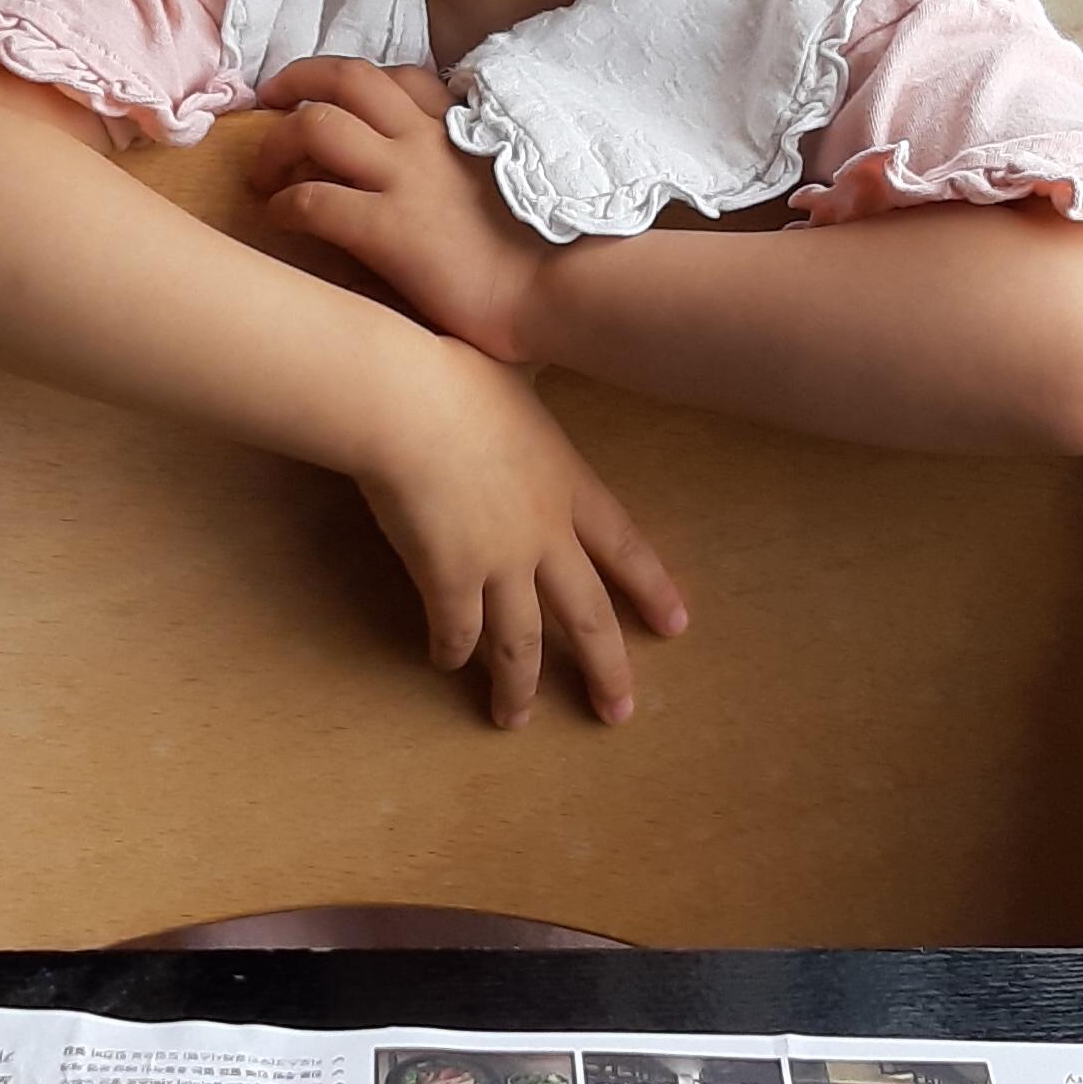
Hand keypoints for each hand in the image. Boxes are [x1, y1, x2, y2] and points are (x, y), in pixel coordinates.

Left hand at [254, 58, 546, 363]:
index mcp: (462, 128)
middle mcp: (427, 141)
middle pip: (345, 79)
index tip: (334, 96)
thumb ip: (477, 165)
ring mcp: (405, 180)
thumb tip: (456, 180)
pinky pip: (313, 200)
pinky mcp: (387, 229)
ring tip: (264, 171)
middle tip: (269, 99)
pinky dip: (284, 204)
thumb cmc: (548, 250)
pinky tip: (280, 219)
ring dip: (276, 143)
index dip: (355, 80)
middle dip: (296, 79)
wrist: (563, 289)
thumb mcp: (514, 182)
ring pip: (315, 126)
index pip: (401, 76)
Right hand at [356, 339, 687, 730]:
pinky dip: (453, 651)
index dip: (652, 588)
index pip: (626, 547)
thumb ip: (527, 393)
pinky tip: (447, 663)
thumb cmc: (454, 375)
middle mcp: (545, 535)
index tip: (677, 624)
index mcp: (569, 485)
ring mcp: (500, 564)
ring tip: (513, 721)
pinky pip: (457, 633)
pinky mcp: (449, 582)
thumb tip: (524, 362)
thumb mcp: (515, 379)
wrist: (405, 402)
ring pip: (521, 644)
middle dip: (606, 669)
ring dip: (518, 688)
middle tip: (618, 712)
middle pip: (588, 615)